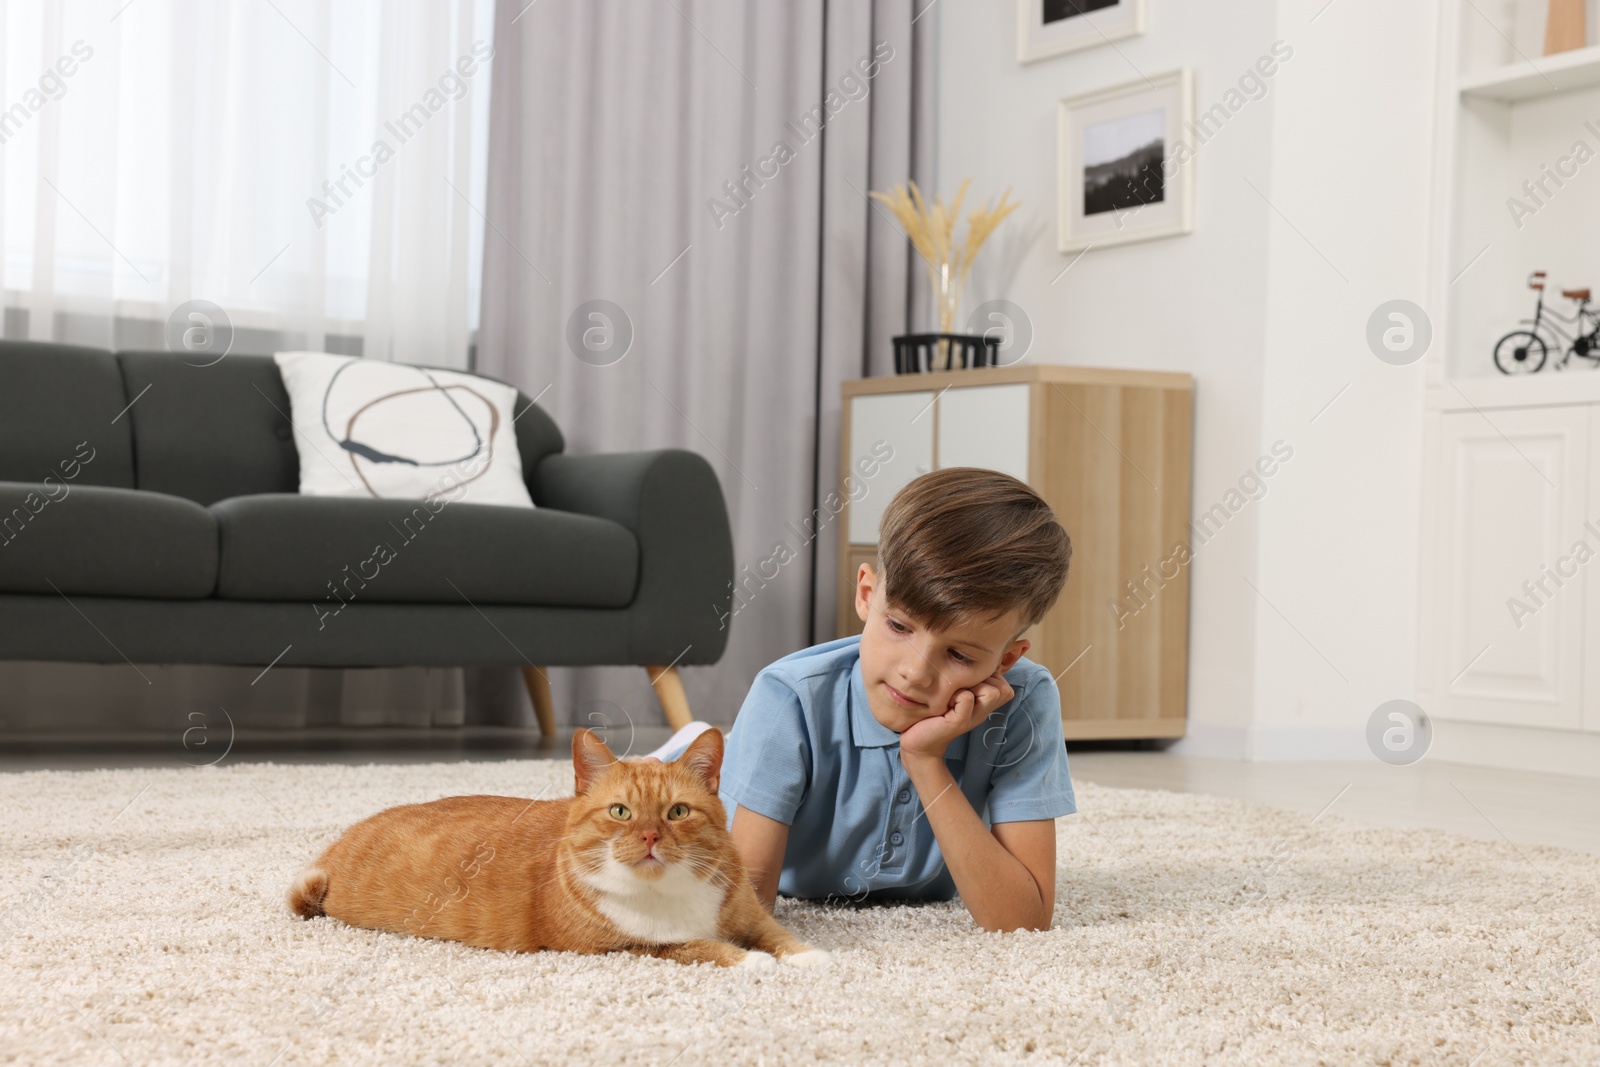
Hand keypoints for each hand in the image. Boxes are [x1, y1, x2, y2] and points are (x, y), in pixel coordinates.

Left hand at [898, 668, 1014, 761]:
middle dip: (983, 680)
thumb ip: (967, 679)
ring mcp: (973, 718)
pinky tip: (945, 702)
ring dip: (973, 686)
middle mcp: (983, 711)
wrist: (919, 742)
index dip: (987, 675)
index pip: (1004, 681)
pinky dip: (956, 695)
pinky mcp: (959, 723)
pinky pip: (967, 698)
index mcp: (984, 703)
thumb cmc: (935, 712)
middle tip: (959, 687)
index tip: (966, 682)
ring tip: (954, 693)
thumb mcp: (954, 692)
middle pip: (1002, 687)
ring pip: (992, 691)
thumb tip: (974, 656)